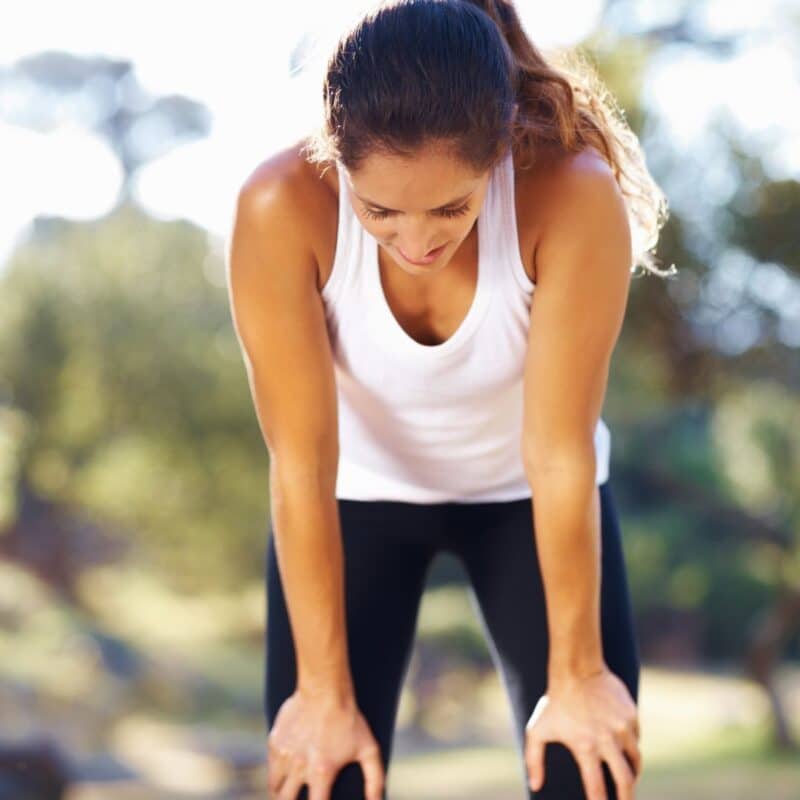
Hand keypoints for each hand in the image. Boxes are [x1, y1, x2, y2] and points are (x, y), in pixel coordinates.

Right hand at [267, 689, 384, 799]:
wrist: (325, 689)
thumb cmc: (349, 719)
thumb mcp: (369, 750)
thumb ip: (375, 780)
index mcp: (321, 773)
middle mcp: (299, 767)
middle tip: (301, 799)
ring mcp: (284, 755)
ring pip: (275, 788)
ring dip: (283, 794)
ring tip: (291, 793)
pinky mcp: (275, 742)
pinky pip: (271, 767)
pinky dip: (277, 773)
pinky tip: (287, 771)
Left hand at [524, 666, 641, 799]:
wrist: (576, 668)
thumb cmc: (554, 701)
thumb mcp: (537, 729)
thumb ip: (534, 759)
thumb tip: (535, 786)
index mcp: (585, 747)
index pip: (597, 788)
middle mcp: (607, 740)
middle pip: (626, 781)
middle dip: (627, 799)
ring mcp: (622, 727)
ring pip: (635, 760)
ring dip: (632, 773)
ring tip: (628, 779)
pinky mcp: (632, 715)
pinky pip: (636, 738)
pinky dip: (631, 746)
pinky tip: (623, 747)